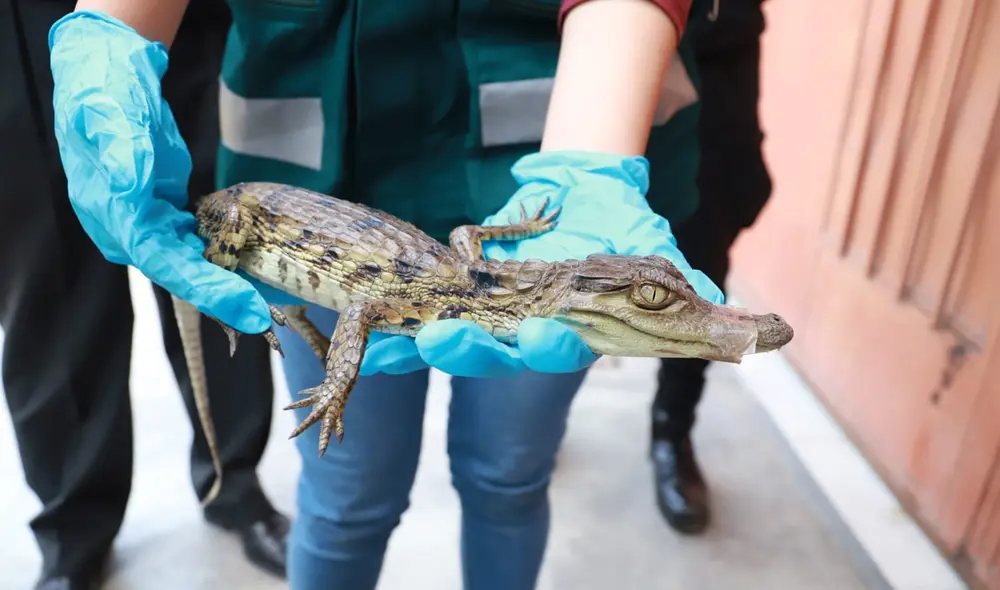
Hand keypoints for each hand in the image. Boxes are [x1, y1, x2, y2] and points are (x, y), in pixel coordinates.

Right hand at [49, 10, 270, 333]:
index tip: (244, 307)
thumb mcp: (112, 120)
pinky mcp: (165, 214)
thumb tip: (135, 186)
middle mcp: (129, 230)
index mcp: (114, 216)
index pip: (163, 264)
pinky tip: (249, 269)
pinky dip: (222, 260)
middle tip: (265, 318)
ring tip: (265, 305)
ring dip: (225, 284)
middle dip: (222, 297)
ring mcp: (147, 223)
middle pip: (180, 274)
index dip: (205, 289)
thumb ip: (125, 155)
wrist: (104, 75)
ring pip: (190, 265)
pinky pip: (196, 246)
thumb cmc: (106, 96)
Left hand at [361, 150, 720, 377]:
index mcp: (570, 329)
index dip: (544, 345)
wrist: (588, 194)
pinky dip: (392, 330)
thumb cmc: (626, 230)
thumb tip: (741, 321)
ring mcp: (489, 310)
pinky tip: (368, 340)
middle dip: (468, 348)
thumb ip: (685, 289)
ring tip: (405, 331)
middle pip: (493, 351)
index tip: (534, 334)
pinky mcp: (461, 284)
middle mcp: (524, 328)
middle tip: (442, 338)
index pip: (556, 347)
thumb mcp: (656, 255)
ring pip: (456, 335)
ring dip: (428, 337)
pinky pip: (423, 308)